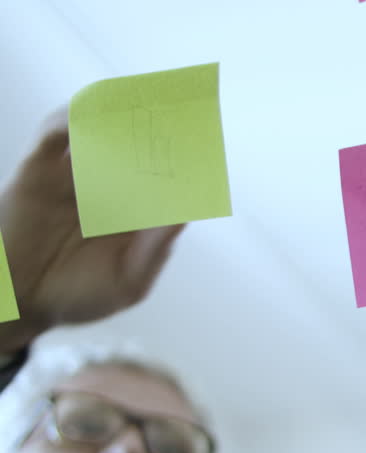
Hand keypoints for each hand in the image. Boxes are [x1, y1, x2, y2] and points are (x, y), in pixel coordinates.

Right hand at [0, 107, 183, 353]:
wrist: (19, 303)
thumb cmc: (80, 295)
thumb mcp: (128, 282)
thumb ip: (154, 250)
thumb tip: (184, 215)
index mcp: (141, 209)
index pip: (170, 172)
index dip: (189, 154)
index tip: (210, 139)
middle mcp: (111, 185)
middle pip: (138, 141)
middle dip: (160, 122)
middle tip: (182, 104)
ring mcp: (75, 175)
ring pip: (99, 128)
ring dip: (119, 111)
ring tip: (142, 100)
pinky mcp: (38, 171)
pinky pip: (54, 136)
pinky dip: (72, 119)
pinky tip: (90, 115)